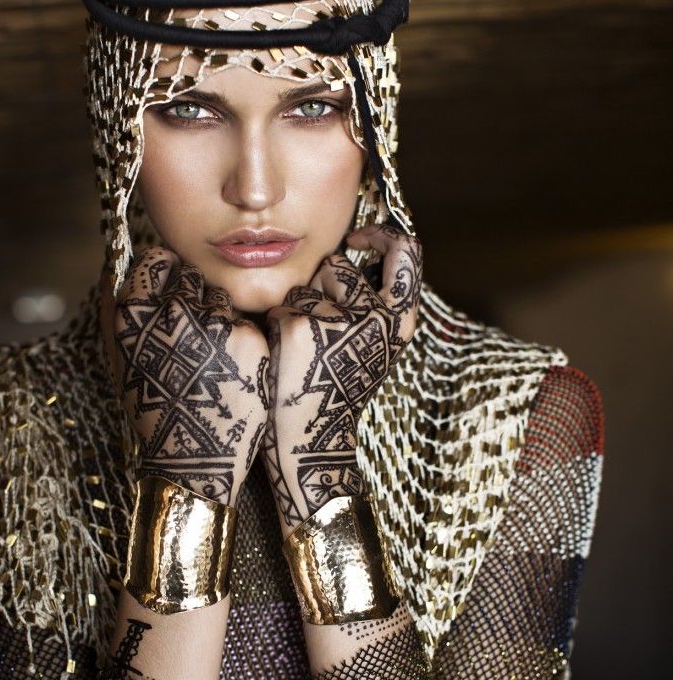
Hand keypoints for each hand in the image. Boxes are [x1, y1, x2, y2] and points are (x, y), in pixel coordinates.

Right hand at [101, 245, 268, 505]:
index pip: (157, 261)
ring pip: (221, 298)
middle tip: (192, 337)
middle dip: (193, 298)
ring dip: (218, 318)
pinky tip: (230, 370)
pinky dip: (241, 340)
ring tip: (210, 360)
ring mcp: (213, 323)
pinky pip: (244, 322)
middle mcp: (172, 312)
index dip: (166, 275)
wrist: (196, 457)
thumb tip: (151, 263)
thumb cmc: (157, 410)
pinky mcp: (248, 338)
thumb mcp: (125, 357)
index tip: (171, 292)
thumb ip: (134, 306)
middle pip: (192, 275)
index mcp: (134, 315)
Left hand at [260, 223, 421, 533]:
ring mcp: (338, 318)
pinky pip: (279, 306)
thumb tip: (353, 254)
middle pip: (339, 265)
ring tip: (298, 353)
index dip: (382, 236)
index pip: (406, 252)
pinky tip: (280, 359)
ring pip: (305, 285)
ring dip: (295, 308)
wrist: (308, 444)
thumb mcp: (368, 350)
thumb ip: (371, 307)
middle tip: (315, 334)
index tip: (360, 238)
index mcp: (398, 323)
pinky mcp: (300, 325)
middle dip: (320, 286)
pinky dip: (274, 327)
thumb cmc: (333, 394)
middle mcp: (375, 315)